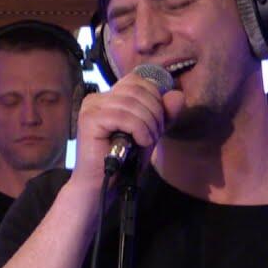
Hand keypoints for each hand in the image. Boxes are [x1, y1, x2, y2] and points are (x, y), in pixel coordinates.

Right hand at [69, 70, 183, 188]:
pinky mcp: (89, 120)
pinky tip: (140, 143)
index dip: (155, 98)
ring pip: (132, 104)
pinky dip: (139, 130)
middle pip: (137, 90)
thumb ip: (164, 114)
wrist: (102, 186)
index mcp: (108, 97)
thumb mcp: (150, 133)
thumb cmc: (123, 162)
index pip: (137, 81)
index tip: (158, 123)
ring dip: (148, 124)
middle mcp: (97, 98)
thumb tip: (178, 94)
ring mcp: (91, 107)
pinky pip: (124, 117)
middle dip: (154, 112)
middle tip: (154, 135)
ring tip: (147, 142)